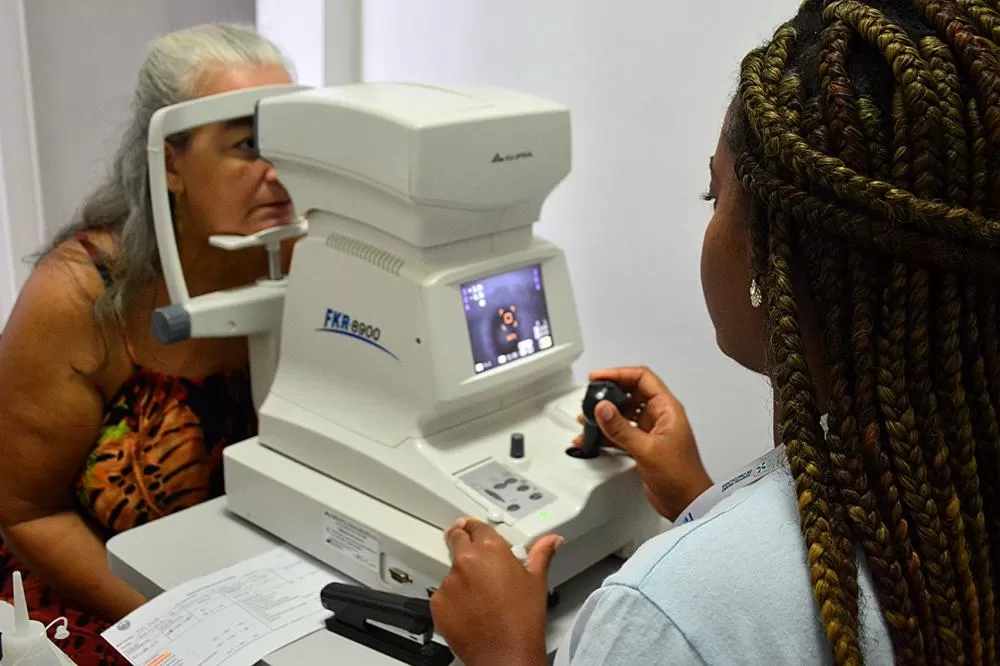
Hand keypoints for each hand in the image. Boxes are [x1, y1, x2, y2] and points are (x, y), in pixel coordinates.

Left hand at [430, 518, 561, 665]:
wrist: (505, 654)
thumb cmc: (522, 621)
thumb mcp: (536, 581)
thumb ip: (541, 554)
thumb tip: (552, 541)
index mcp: (491, 549)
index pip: (476, 526)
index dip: (476, 528)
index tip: (475, 530)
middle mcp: (466, 561)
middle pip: (456, 539)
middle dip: (462, 542)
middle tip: (473, 556)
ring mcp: (449, 582)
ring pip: (450, 570)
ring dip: (460, 576)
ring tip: (479, 595)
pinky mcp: (438, 602)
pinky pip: (443, 593)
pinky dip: (453, 598)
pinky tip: (470, 610)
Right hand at [573, 367, 712, 520]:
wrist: (687, 503)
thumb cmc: (681, 476)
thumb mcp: (647, 449)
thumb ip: (621, 428)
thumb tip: (603, 409)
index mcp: (667, 409)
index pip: (641, 378)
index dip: (618, 374)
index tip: (598, 378)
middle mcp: (659, 416)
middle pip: (630, 393)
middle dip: (608, 394)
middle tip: (590, 398)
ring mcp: (650, 431)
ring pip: (623, 413)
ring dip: (605, 414)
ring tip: (588, 417)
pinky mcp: (643, 446)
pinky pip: (621, 432)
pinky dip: (606, 433)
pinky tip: (593, 438)